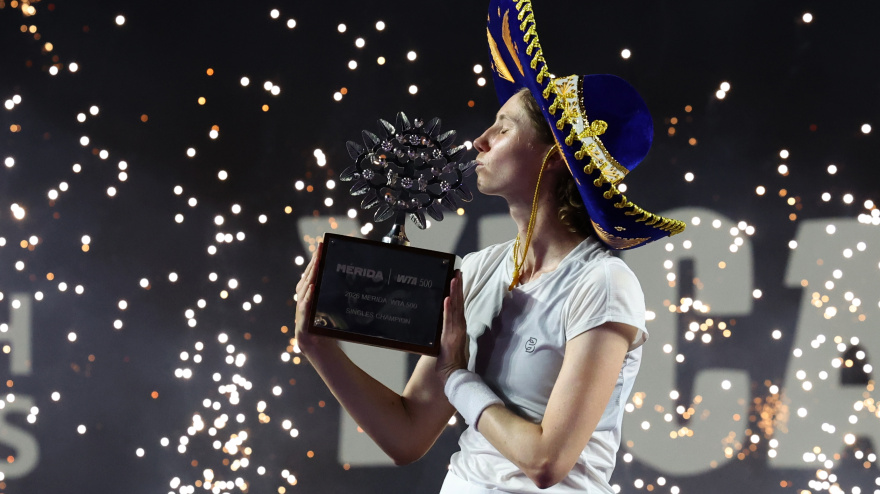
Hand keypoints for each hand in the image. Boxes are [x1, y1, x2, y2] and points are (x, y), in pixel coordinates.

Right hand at [294, 241, 336, 355]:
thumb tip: (353, 276)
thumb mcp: (333, 305)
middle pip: (308, 277)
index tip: (321, 244)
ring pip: (305, 289)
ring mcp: (302, 310)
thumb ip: (335, 292)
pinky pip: (305, 307)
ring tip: (317, 262)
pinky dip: (307, 297)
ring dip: (311, 275)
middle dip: (314, 262)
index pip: (312, 273)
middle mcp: (303, 299)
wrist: (320, 348)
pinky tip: (312, 288)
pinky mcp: (302, 322)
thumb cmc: (327, 326)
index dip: (315, 258)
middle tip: (319, 249)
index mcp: (309, 294)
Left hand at [436, 271, 468, 384]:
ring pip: (454, 309)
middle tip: (457, 271)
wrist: (452, 376)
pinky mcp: (450, 338)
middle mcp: (458, 327)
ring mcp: (455, 332)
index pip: (457, 306)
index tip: (456, 278)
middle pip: (458, 304)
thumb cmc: (448, 362)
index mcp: (457, 327)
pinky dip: (448, 310)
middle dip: (458, 287)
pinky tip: (447, 299)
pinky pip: (448, 321)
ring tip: (453, 279)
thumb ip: (442, 332)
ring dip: (454, 294)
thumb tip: (436, 321)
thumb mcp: (444, 343)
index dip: (457, 292)